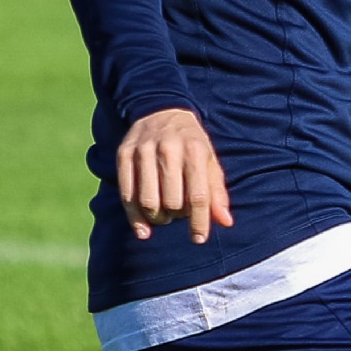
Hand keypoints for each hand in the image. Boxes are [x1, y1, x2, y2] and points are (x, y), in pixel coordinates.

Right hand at [115, 108, 232, 243]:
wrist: (161, 111)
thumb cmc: (192, 144)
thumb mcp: (210, 163)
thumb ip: (218, 193)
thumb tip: (226, 222)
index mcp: (195, 150)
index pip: (198, 196)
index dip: (199, 221)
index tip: (199, 239)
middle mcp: (168, 149)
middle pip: (172, 201)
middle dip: (177, 216)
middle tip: (178, 214)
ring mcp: (143, 150)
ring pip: (148, 201)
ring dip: (158, 217)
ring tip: (164, 215)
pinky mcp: (124, 154)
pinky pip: (127, 195)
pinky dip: (135, 217)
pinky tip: (144, 229)